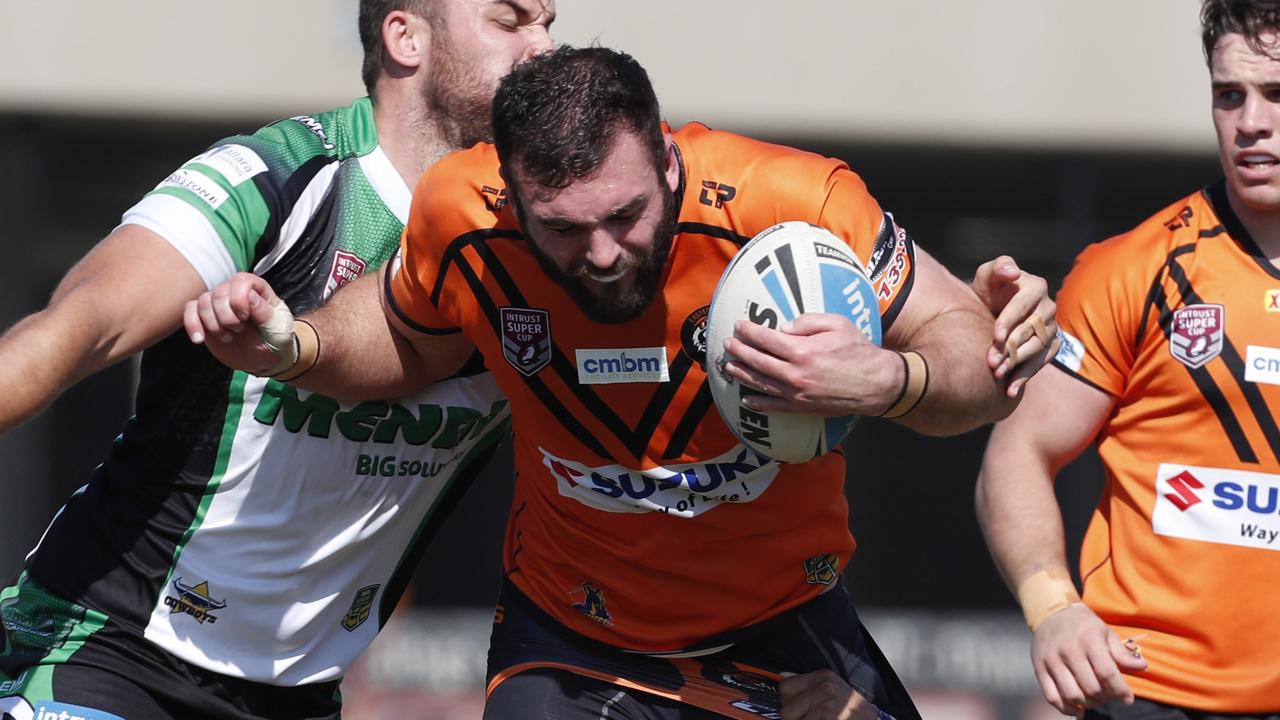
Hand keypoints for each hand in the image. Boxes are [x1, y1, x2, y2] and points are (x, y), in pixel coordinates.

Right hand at [183, 272, 293, 375]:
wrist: (264, 359)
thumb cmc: (275, 341)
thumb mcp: (277, 329)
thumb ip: (264, 312)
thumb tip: (249, 295)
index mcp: (258, 290)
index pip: (241, 281)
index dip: (239, 299)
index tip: (246, 318)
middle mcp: (236, 292)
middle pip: (219, 292)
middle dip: (226, 316)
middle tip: (239, 330)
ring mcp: (219, 304)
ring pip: (203, 301)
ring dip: (213, 324)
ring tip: (228, 337)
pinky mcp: (206, 317)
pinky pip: (190, 310)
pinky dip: (192, 324)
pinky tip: (199, 339)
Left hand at [720, 313, 899, 416]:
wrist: (877, 384)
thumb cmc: (858, 350)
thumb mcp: (837, 323)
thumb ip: (807, 322)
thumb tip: (782, 328)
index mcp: (802, 350)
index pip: (766, 339)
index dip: (749, 331)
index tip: (739, 325)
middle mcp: (795, 373)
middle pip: (758, 361)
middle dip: (739, 351)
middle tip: (728, 344)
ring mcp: (796, 393)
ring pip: (761, 383)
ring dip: (742, 374)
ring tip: (728, 366)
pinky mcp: (802, 408)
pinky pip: (774, 406)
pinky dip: (758, 403)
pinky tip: (746, 399)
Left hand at [779, 670, 885, 719]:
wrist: (871, 718)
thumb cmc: (851, 708)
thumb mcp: (832, 687)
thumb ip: (808, 684)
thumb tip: (782, 675)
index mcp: (822, 677)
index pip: (785, 688)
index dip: (787, 703)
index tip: (797, 710)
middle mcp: (824, 689)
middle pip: (787, 711)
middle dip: (795, 719)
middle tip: (812, 718)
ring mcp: (827, 707)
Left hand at [971, 256, 1058, 395]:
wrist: (990, 310)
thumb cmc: (988, 290)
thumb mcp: (987, 276)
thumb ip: (998, 267)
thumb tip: (1014, 272)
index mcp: (1036, 286)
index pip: (1024, 306)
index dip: (1009, 320)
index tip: (995, 336)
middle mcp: (1048, 307)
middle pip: (1031, 331)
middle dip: (1010, 347)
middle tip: (991, 362)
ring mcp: (1051, 328)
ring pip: (1037, 349)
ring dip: (1017, 364)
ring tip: (997, 375)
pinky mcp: (1051, 345)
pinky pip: (1042, 363)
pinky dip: (1025, 376)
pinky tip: (1009, 389)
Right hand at [1030, 604, 1148, 715]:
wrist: (1050, 612)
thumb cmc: (1083, 625)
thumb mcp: (1105, 632)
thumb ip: (1122, 653)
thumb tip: (1142, 667)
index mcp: (1088, 639)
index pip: (1107, 673)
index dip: (1121, 690)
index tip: (1128, 699)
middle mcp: (1068, 650)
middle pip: (1091, 687)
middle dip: (1105, 698)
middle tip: (1109, 696)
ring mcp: (1051, 660)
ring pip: (1072, 695)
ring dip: (1088, 704)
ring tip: (1094, 700)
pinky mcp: (1039, 668)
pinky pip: (1052, 696)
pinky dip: (1066, 709)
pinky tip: (1077, 709)